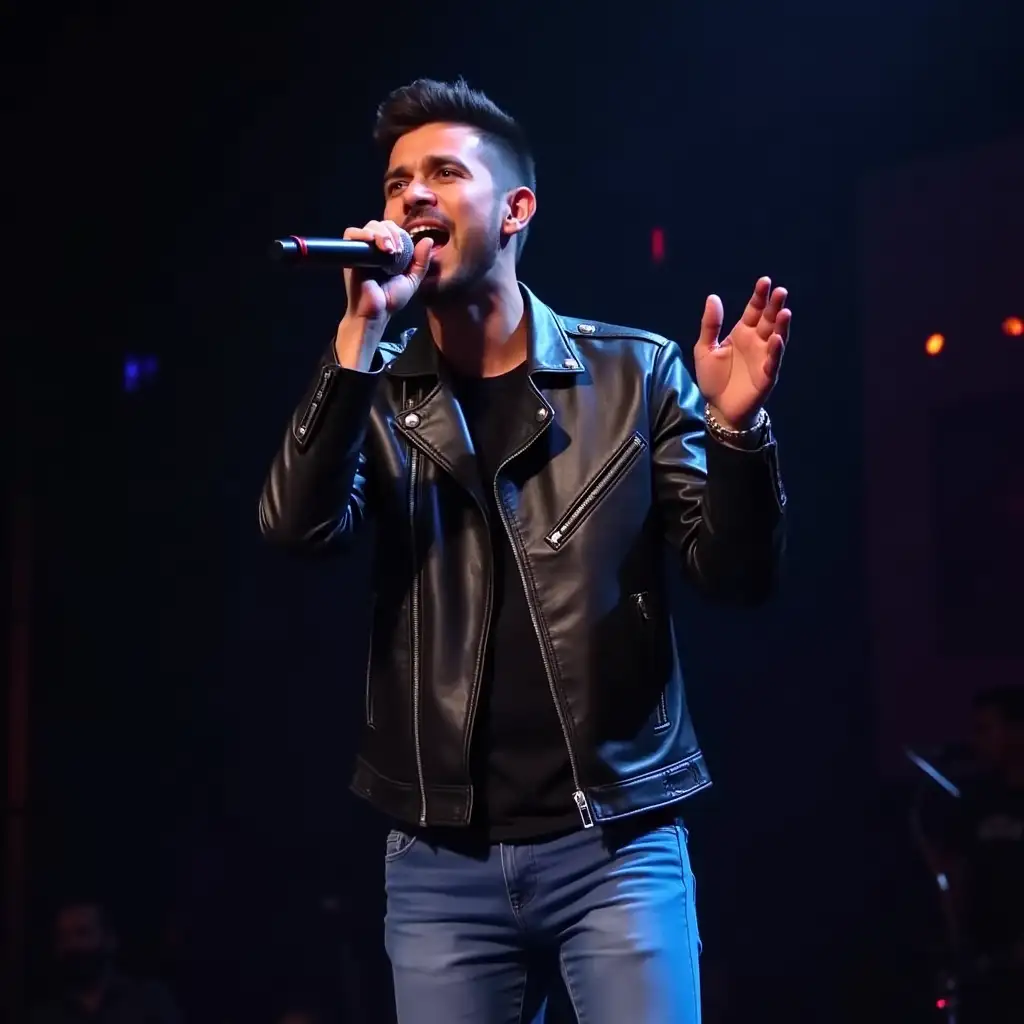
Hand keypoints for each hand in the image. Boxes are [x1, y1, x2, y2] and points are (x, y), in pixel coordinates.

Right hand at [335, 220, 432, 369]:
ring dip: (381, 233)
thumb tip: (428, 240)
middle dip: (392, 233)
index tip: (403, 251)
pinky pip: (351, 234)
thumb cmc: (390, 300)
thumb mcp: (412, 280)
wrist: (375, 312)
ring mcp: (362, 250)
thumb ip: (421, 262)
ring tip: (387, 250)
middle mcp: (374, 249)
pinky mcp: (349, 253)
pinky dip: (362, 233)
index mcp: (389, 252)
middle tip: (396, 251)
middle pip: (382, 225)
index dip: (400, 234)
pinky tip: (371, 242)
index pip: (394, 230)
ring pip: (370, 226)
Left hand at [694, 277, 790, 429]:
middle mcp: (757, 342)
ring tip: (784, 311)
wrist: (718, 408)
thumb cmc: (714, 379)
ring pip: (776, 338)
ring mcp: (764, 358)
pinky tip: (776, 339)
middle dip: (774, 306)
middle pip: (768, 320)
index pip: (754, 310)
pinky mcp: (767, 376)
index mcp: (742, 333)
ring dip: (781, 326)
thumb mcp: (705, 349)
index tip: (764, 281)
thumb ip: (710, 325)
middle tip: (780, 291)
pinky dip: (775, 351)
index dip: (759, 296)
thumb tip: (713, 297)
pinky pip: (773, 361)